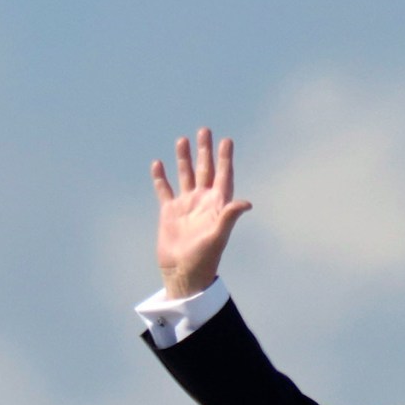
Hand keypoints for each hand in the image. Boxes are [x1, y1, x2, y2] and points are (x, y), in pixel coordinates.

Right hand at [151, 127, 251, 298]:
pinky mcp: (169, 212)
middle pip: (205, 170)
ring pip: (185, 176)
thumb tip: (246, 203)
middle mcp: (203, 202)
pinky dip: (161, 177)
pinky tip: (158, 164)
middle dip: (205, 151)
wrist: (184, 273)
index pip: (223, 176)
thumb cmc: (204, 258)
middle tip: (205, 130)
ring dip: (184, 158)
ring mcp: (186, 206)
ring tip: (182, 139)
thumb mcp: (218, 236)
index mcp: (217, 205)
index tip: (226, 140)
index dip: (225, 158)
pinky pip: (164, 190)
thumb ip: (229, 217)